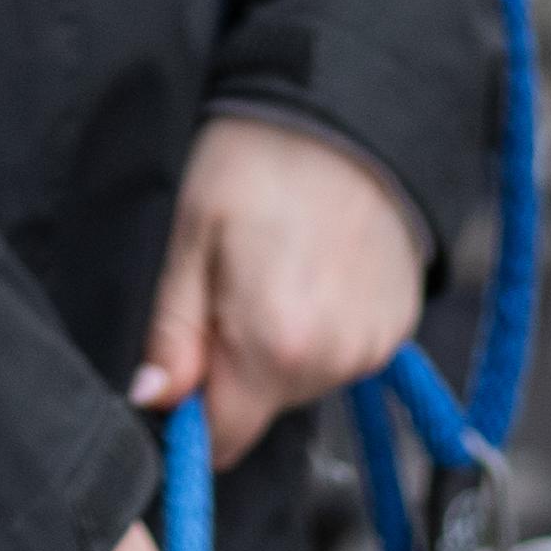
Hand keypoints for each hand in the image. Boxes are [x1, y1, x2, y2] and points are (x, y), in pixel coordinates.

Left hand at [132, 112, 423, 472]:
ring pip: (300, 384)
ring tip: (277, 273)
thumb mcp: (189, 234)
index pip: (224, 439)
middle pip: (262, 410)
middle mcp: (333, 360)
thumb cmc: (259, 159)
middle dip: (236, 369)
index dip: (193, 414)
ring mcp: (372, 348)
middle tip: (230, 289)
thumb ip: (170, 330)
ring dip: (279, 349)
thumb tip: (152, 399)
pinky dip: (321, 330)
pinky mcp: (397, 330)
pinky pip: (341, 357)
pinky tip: (315, 274)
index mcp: (274, 346)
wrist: (352, 110)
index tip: (183, 365)